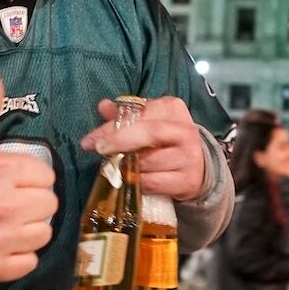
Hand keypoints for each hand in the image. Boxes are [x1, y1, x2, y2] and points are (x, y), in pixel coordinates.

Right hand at [0, 72, 59, 282]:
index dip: (30, 178)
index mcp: (1, 172)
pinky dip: (19, 257)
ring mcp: (1, 240)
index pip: (46, 176)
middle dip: (32, 202)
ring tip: (5, 223)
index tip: (10, 181)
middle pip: (50, 205)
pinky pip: (31, 261)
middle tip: (8, 202)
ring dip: (29, 230)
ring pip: (44, 233)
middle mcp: (5, 206)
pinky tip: (1, 244)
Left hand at [79, 96, 206, 200]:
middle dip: (119, 141)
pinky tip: (129, 180)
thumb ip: (126, 115)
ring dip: (126, 166)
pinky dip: (136, 182)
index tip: (90, 140)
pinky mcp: (188, 180)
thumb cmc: (165, 140)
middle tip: (99, 150)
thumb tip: (103, 106)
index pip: (139, 114)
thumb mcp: (148, 122)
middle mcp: (185, 130)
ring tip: (115, 167)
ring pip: (148, 162)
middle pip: (149, 133)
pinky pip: (153, 183)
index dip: (113, 127)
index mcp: (173, 109)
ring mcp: (189, 157)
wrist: (198, 167)